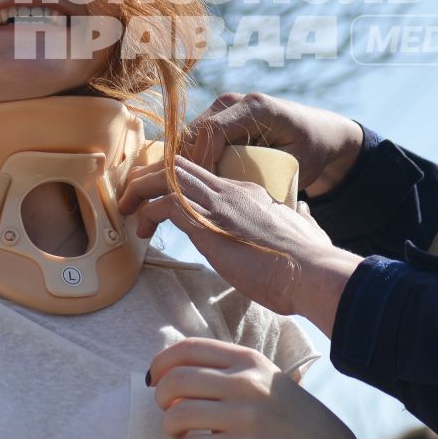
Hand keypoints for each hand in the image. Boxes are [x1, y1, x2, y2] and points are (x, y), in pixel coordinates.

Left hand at [118, 155, 359, 323]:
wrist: (311, 272)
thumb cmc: (309, 262)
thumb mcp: (305, 229)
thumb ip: (299, 219)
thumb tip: (302, 213)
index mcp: (249, 193)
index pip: (203, 176)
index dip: (176, 183)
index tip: (161, 200)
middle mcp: (231, 191)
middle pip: (178, 166)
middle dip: (148, 177)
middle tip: (131, 197)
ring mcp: (218, 205)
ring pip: (166, 177)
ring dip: (138, 190)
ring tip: (126, 209)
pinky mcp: (207, 224)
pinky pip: (164, 204)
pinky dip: (146, 212)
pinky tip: (142, 230)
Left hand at [148, 338, 362, 438]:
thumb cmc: (287, 417)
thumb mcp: (265, 378)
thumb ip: (228, 368)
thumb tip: (173, 368)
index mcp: (249, 359)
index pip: (187, 348)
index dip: (160, 363)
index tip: (156, 379)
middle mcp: (247, 382)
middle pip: (176, 380)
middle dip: (160, 397)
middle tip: (167, 410)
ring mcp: (246, 417)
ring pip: (177, 414)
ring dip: (169, 426)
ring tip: (179, 432)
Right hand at [183, 93, 363, 197]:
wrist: (318, 131)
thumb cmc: (312, 151)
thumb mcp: (296, 166)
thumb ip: (268, 177)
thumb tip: (235, 200)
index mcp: (255, 107)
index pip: (212, 130)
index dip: (202, 161)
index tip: (206, 190)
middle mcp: (234, 101)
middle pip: (193, 132)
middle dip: (189, 166)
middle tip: (195, 197)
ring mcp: (223, 106)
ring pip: (188, 136)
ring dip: (188, 164)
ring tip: (196, 191)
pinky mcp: (218, 116)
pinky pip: (194, 140)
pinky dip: (193, 161)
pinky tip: (201, 182)